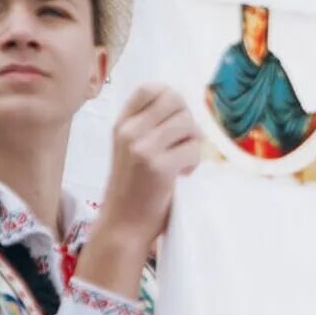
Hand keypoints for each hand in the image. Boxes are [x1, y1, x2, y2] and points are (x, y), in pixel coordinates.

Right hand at [94, 85, 201, 253]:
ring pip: (188, 123)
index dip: (171, 97)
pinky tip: (181, 175)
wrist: (123, 225)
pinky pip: (193, 149)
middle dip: (188, 120)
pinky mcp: (159, 166)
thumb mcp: (130, 149)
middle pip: (175, 101)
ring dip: (193, 143)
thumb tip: (185, 104)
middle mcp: (129, 132)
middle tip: (184, 142)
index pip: (149, 89)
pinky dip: (194, 163)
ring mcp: (143, 148)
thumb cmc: (133, 188)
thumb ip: (149, 126)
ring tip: (181, 161)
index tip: (175, 119)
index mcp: (121, 125)